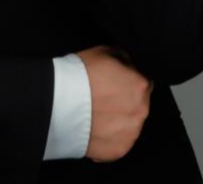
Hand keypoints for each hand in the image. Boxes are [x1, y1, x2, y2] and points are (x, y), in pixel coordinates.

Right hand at [77, 45, 152, 162]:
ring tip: (97, 114)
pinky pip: (118, 142)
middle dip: (125, 101)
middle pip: (138, 104)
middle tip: (104, 98)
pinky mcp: (118, 151)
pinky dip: (109, 136)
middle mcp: (142, 111)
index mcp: (141, 85)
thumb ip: (125, 60)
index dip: (127, 81)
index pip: (143, 82)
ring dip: (118, 120)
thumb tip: (129, 66)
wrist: (60, 103)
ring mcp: (131, 133)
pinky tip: (94, 127)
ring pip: (129, 124)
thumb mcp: (105, 51)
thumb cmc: (82, 74)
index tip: (115, 83)